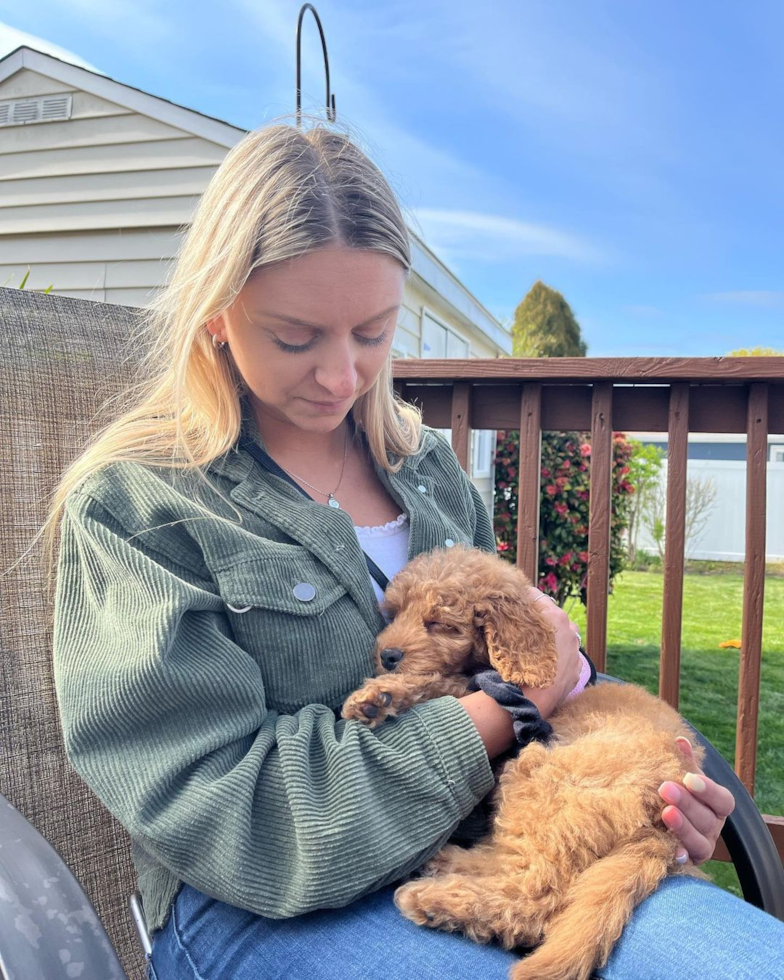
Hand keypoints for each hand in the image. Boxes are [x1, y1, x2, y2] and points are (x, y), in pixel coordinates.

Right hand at [522, 589, 582, 719]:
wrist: (529, 700)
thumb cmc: (516, 663)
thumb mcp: (509, 633)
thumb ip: (513, 615)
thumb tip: (506, 606)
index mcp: (555, 617)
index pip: (537, 597)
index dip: (524, 600)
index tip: (515, 604)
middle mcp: (569, 631)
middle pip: (554, 615)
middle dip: (540, 618)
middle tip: (524, 625)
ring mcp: (575, 652)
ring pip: (565, 636)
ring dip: (553, 637)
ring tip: (537, 646)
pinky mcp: (576, 671)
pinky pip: (568, 657)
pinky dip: (559, 656)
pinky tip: (546, 664)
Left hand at [658, 736, 735, 864]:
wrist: (663, 824)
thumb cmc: (679, 794)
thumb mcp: (682, 778)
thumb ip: (683, 761)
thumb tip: (680, 740)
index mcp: (717, 806)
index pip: (723, 800)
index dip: (708, 790)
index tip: (689, 778)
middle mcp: (713, 828)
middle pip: (708, 819)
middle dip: (687, 803)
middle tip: (665, 788)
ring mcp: (702, 847)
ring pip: (699, 841)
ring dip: (682, 827)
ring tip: (665, 813)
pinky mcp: (688, 862)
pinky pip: (686, 861)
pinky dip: (680, 855)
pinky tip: (672, 850)